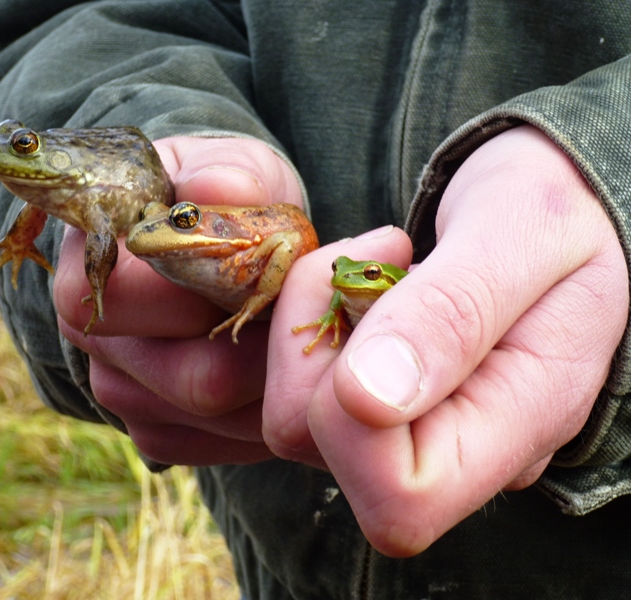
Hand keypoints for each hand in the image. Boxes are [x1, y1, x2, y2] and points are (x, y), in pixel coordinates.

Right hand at [54, 136, 302, 465]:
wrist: (214, 250)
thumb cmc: (220, 205)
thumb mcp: (232, 167)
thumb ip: (227, 173)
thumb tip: (211, 190)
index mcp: (93, 260)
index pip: (138, 297)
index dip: (218, 288)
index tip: (274, 263)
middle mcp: (91, 334)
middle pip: (191, 377)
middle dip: (266, 347)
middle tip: (304, 312)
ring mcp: (120, 391)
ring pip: (217, 418)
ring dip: (274, 383)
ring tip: (297, 339)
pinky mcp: (156, 433)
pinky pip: (221, 447)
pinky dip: (265, 415)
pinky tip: (276, 374)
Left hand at [263, 125, 628, 555]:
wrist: (551, 209)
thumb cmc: (553, 212)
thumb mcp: (524, 233)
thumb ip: (453, 313)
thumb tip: (365, 402)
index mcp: (518, 428)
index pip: (400, 499)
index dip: (350, 414)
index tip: (385, 288)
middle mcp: (453, 451)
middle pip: (318, 446)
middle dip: (317, 338)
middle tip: (383, 256)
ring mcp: (402, 433)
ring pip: (290, 412)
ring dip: (311, 319)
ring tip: (381, 261)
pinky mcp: (364, 408)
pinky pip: (293, 379)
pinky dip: (307, 318)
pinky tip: (364, 279)